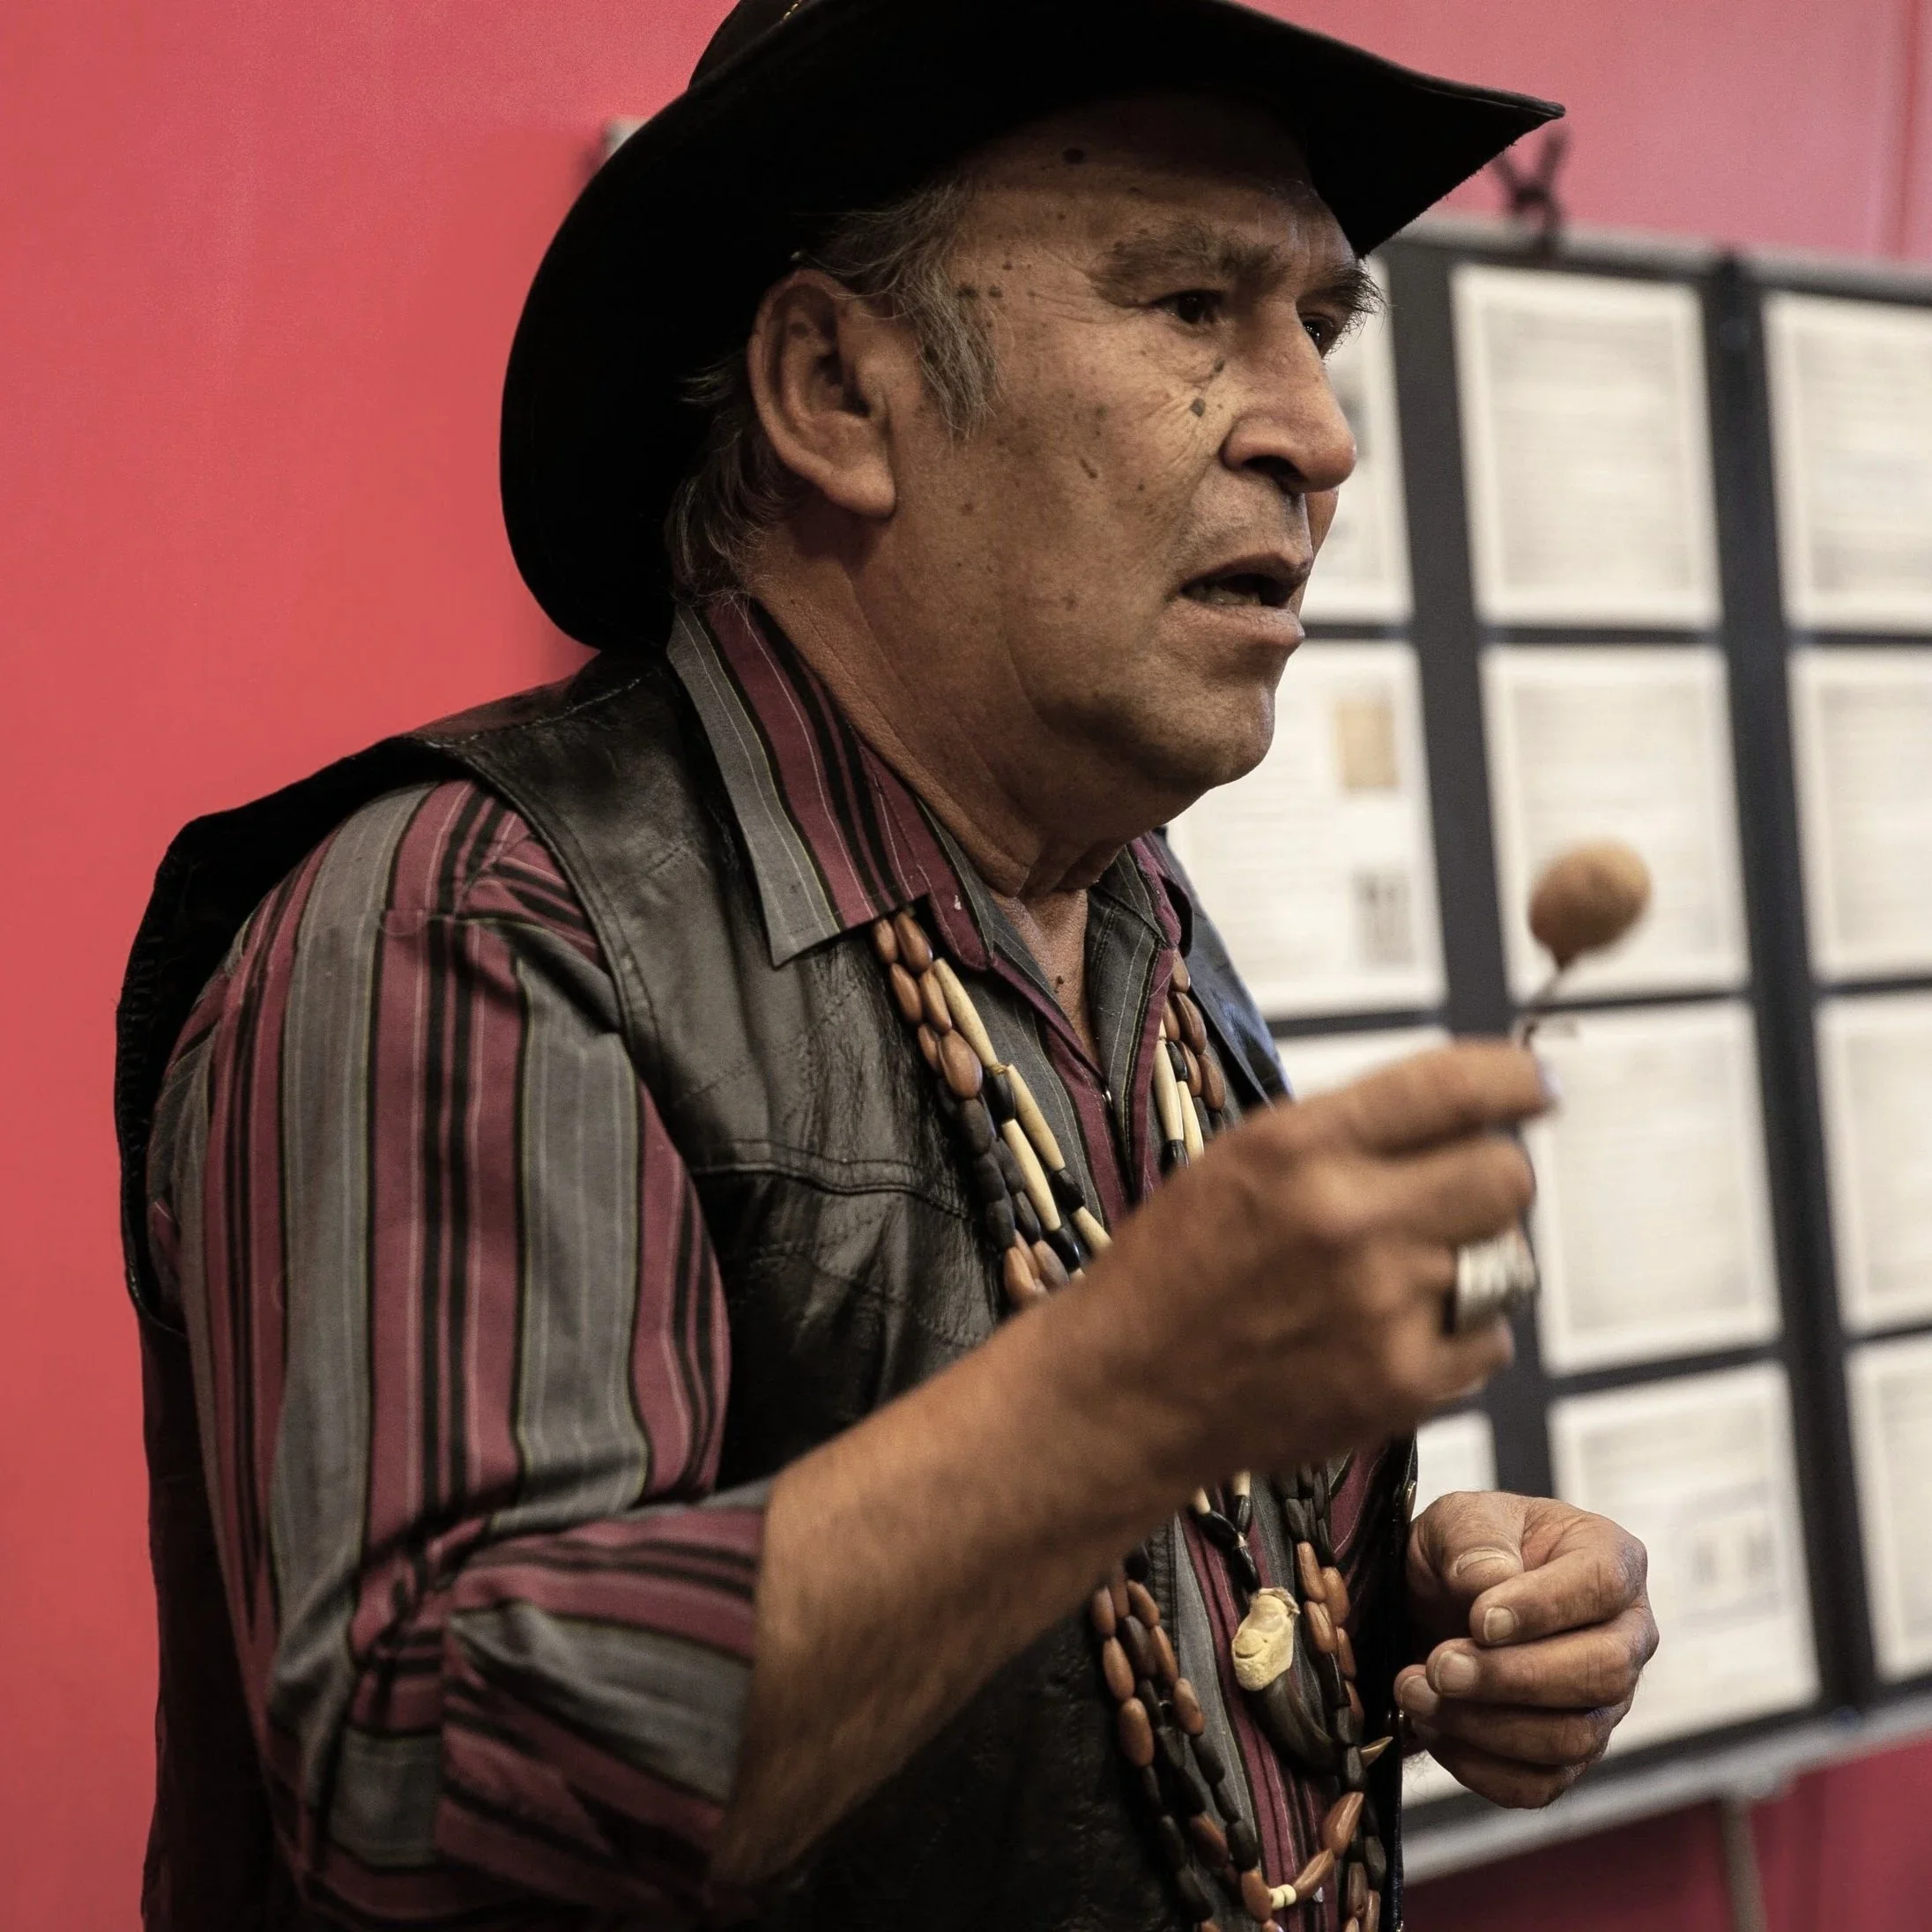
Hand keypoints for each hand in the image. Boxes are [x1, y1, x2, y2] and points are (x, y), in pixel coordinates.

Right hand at [1064, 1041, 1549, 1482]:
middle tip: (1447, 1196)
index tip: (1534, 1085)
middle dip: (1489, 1178)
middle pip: (1506, 1176)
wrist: (1129, 1390)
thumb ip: (1350, 1132)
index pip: (1457, 1087)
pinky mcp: (1400, 1383)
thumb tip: (1468, 1106)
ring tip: (1394, 1275)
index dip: (1515, 1079)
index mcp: (1300, 1146)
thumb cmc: (1179, 1267)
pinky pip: (1490, 1339)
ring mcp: (1380, 1307)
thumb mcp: (1242, 1158)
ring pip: (1505, 1260)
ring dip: (1469, 1259)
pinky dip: (1456, 1333)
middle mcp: (1347, 1219)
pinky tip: (1392, 1330)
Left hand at [1396, 1491, 1657, 1806]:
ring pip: (1572, 1737)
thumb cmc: (1464, 1547)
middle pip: (1602, 1674)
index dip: (1543, 1608)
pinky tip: (1433, 1728)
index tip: (1479, 1620)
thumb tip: (1490, 1584)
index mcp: (1610, 1558)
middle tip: (1439, 1667)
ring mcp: (1605, 1702)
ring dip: (1485, 1725)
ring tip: (1415, 1692)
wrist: (1437, 1596)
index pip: (1602, 1587)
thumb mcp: (1458, 1517)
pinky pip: (1542, 1783)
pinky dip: (1481, 1767)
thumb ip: (1476, 1539)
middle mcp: (1625, 1635)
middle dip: (1510, 1677)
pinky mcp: (1570, 1753)